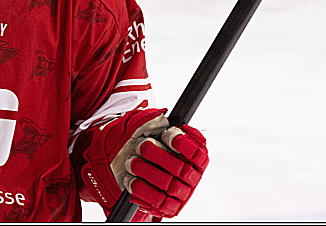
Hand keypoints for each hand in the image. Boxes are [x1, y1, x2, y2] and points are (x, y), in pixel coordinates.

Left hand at [80, 107, 207, 218]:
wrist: (128, 167)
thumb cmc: (145, 146)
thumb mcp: (150, 128)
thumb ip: (156, 121)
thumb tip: (159, 117)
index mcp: (195, 157)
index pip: (197, 152)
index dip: (183, 143)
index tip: (167, 134)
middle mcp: (192, 175)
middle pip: (179, 167)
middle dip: (155, 153)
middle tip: (140, 145)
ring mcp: (182, 193)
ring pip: (167, 184)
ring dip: (145, 170)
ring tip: (130, 162)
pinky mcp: (170, 207)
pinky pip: (158, 202)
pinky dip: (142, 189)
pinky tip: (131, 180)